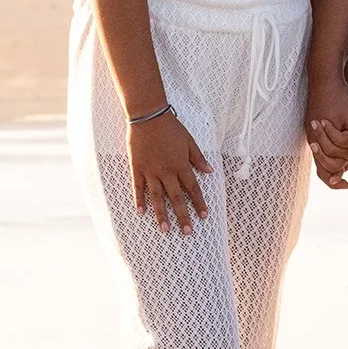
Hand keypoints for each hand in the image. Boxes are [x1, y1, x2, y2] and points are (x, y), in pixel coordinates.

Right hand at [129, 109, 212, 233]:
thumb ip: (198, 158)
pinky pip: (138, 187)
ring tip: (165, 229)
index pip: (193, 188)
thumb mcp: (189, 141)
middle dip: (183, 216)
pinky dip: (139, 200)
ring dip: (162, 214)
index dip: (199, 203)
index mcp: (181, 165)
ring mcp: (151, 171)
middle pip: (176, 198)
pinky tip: (141, 213)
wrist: (148, 116)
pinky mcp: (137, 168)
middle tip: (187, 232)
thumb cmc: (171, 127)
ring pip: (157, 197)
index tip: (203, 216)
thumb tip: (210, 171)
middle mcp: (167, 172)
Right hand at [306, 71, 347, 189]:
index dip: (335, 180)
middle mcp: (314, 137)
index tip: (346, 185)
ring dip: (334, 162)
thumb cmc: (339, 95)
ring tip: (344, 169)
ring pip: (322, 157)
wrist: (325, 76)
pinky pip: (321, 146)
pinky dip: (330, 152)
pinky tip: (341, 153)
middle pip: (325, 164)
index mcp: (321, 137)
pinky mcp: (314, 125)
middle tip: (347, 173)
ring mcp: (312, 132)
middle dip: (338, 168)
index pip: (328, 167)